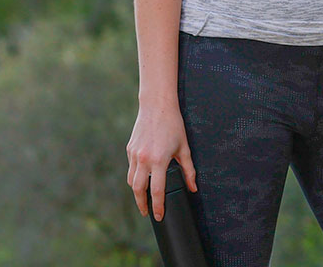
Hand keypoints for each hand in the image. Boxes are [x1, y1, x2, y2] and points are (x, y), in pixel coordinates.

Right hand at [126, 102, 197, 221]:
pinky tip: (141, 179)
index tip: (158, 216)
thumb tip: (193, 187)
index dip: (158, 206)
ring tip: (143, 199)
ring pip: (131, 180)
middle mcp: (143, 159)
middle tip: (147, 212)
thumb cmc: (173, 125)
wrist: (157, 106)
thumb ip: (189, 170)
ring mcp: (134, 154)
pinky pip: (131, 168)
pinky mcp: (130, 149)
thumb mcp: (184, 148)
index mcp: (159, 160)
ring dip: (136, 192)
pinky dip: (135, 176)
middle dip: (141, 204)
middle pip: (138, 190)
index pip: (156, 191)